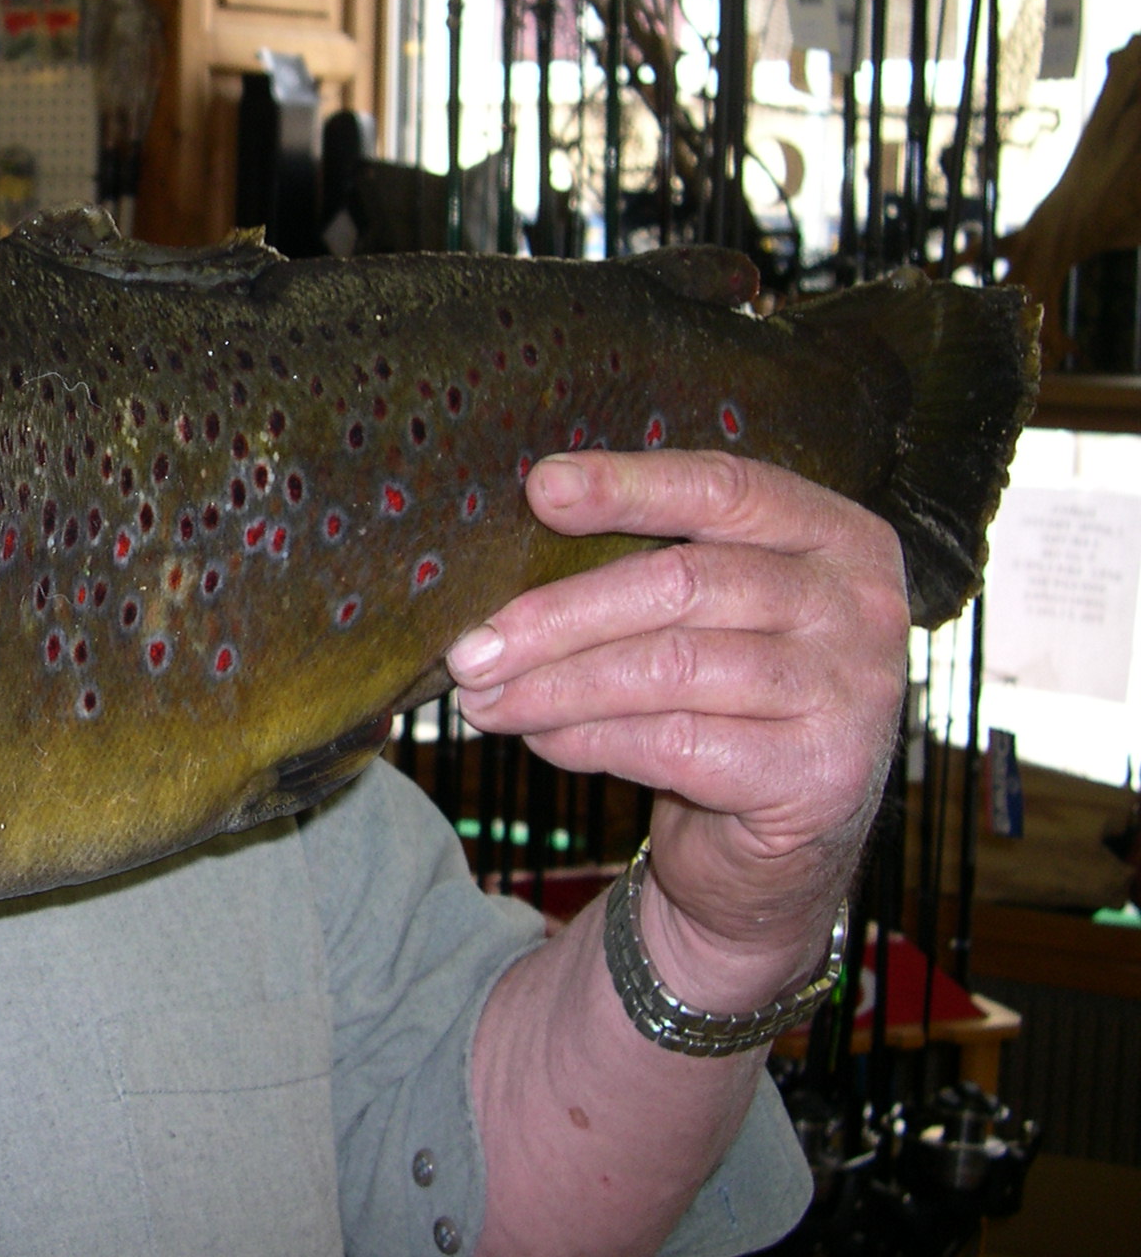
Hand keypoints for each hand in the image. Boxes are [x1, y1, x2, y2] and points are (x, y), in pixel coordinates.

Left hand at [446, 450, 907, 1007]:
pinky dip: (589, 739)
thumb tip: (526, 531)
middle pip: (679, 584)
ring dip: (555, 687)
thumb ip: (645, 567)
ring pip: (666, 668)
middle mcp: (860, 606)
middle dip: (556, 617)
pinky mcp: (819, 774)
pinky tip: (543, 739)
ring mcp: (850, 693)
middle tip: (471, 649)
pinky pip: (673, 743)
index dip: (627, 486)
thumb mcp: (709, 615)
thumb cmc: (730, 701)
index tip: (540, 489)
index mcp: (836, 536)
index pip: (724, 489)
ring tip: (485, 699)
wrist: (787, 844)